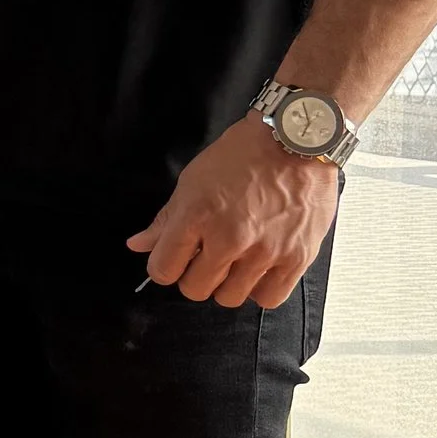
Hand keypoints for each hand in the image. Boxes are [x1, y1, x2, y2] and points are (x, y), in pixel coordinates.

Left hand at [130, 118, 338, 306]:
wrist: (295, 139)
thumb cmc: (244, 155)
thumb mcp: (193, 180)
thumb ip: (166, 219)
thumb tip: (139, 245)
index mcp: (197, 216)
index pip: (163, 270)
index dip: (164, 267)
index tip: (174, 260)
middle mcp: (229, 238)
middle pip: (195, 289)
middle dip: (194, 275)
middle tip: (206, 257)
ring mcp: (265, 251)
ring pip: (230, 298)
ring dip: (227, 283)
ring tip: (235, 261)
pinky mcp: (296, 258)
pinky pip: (269, 298)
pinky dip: (260, 289)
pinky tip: (259, 270)